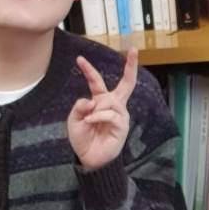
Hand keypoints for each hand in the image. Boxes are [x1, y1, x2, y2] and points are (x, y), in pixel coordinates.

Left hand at [68, 49, 138, 170]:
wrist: (90, 159)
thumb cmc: (83, 138)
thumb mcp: (74, 120)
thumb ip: (80, 106)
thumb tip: (91, 100)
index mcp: (101, 101)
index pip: (96, 81)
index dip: (88, 70)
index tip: (79, 58)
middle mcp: (114, 105)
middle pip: (126, 83)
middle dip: (131, 66)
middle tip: (133, 50)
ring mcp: (120, 115)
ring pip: (110, 101)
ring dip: (97, 108)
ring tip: (89, 120)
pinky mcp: (122, 126)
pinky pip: (111, 114)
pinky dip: (99, 116)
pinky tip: (92, 122)